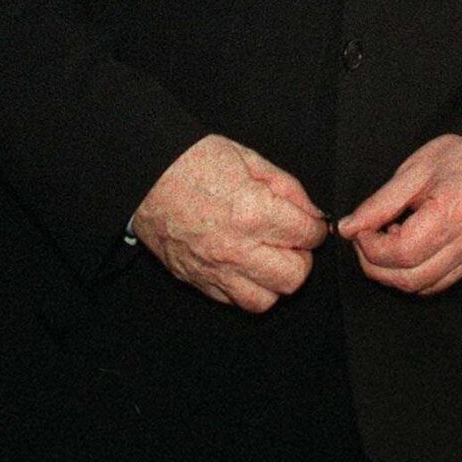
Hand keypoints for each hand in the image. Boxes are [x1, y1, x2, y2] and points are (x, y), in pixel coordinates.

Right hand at [131, 134, 326, 312]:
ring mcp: (214, 269)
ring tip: (267, 257)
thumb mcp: (249, 159)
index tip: (310, 224)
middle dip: (300, 258)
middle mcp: (236, 248)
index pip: (307, 236)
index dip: (315, 228)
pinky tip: (243, 265)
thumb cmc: (193, 162)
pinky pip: (233, 302)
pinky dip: (245, 287)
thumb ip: (287, 188)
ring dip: (273, 280)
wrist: (146, 176)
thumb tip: (312, 213)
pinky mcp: (197, 280)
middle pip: (294, 276)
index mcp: (253, 212)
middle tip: (290, 241)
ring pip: (265, 299)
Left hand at [337, 134, 461, 296]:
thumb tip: (349, 227)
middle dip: (376, 266)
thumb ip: (380, 203)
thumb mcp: (415, 170)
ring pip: (423, 287)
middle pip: (410, 277)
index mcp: (453, 210)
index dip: (371, 247)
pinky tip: (410, 250)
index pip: (402, 251)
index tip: (358, 231)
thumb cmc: (458, 160)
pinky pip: (438, 284)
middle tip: (365, 241)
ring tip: (388, 243)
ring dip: (393, 274)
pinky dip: (414, 275)